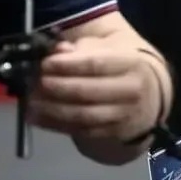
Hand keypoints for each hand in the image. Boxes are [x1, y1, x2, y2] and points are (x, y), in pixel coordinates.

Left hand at [29, 37, 161, 142]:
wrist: (149, 95)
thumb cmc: (122, 65)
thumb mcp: (110, 47)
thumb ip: (83, 47)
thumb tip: (58, 51)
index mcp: (131, 64)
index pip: (96, 64)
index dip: (67, 65)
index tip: (45, 63)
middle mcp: (131, 91)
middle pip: (86, 91)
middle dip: (56, 87)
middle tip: (35, 81)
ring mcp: (123, 115)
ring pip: (82, 115)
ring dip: (52, 109)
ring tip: (31, 101)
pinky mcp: (113, 133)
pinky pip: (81, 130)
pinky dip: (55, 125)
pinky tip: (37, 117)